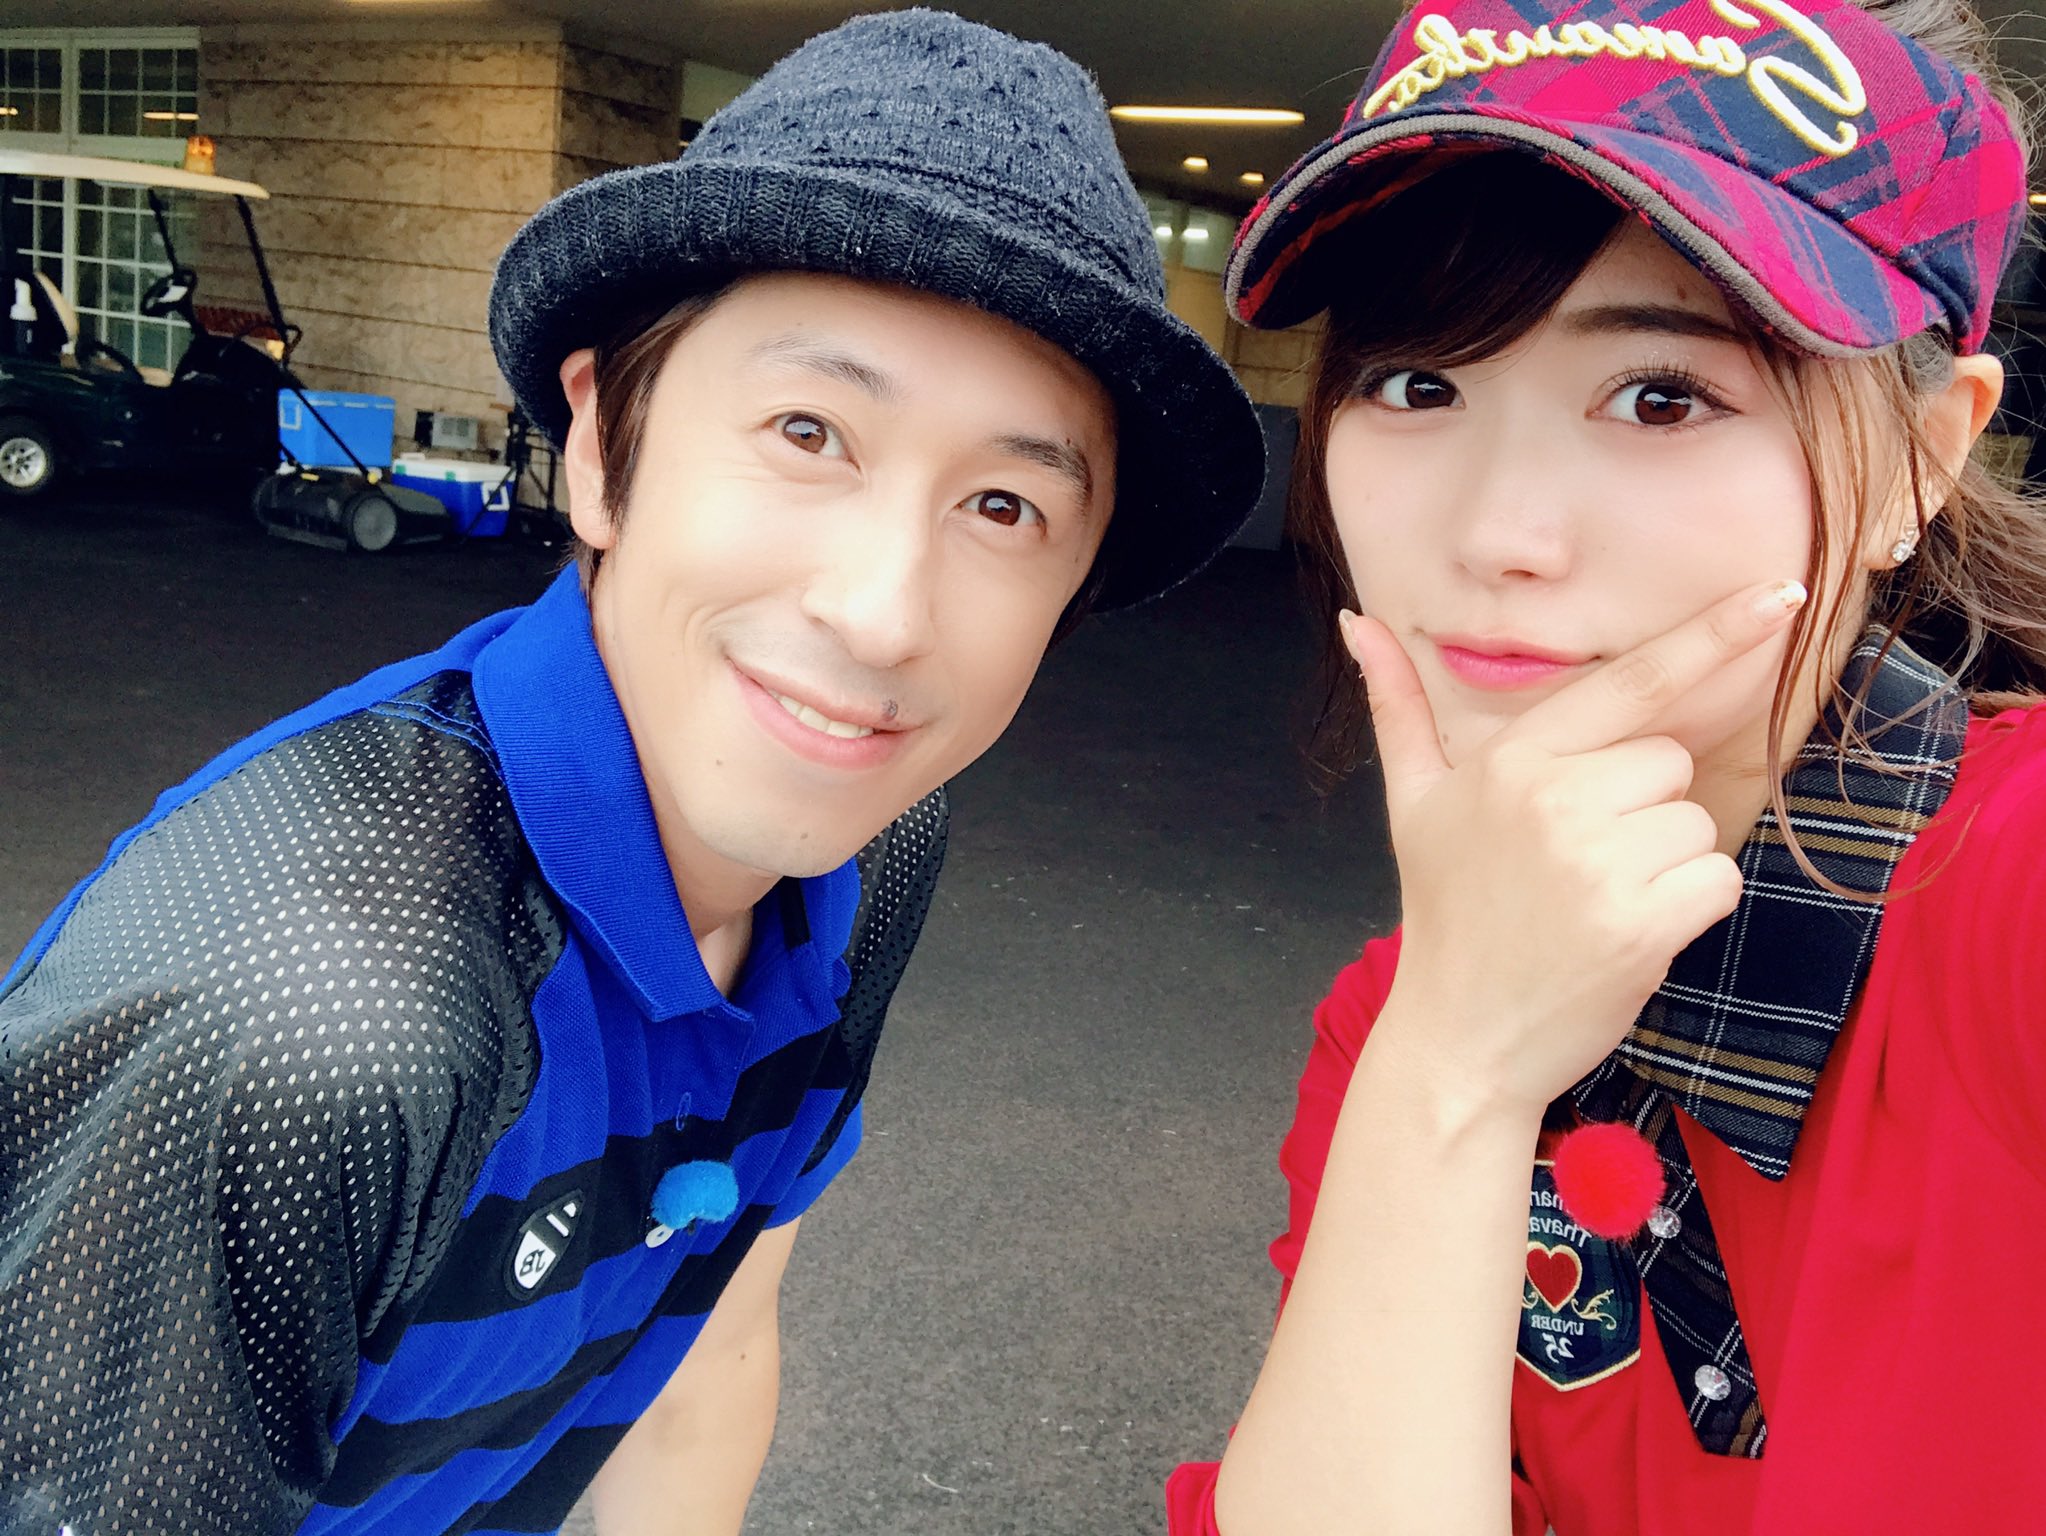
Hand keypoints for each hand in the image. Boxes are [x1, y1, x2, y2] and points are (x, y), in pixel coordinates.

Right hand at [1346, 579, 1805, 1113]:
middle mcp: (1555, 799)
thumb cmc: (1446, 915)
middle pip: (1668, 761)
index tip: (1783, 592)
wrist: (1459, 1040)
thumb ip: (1396, 707)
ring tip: (1594, 901)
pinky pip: (1716, 879)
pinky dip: (1687, 908)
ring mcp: (1599, 862)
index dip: (1714, 634)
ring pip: (1693, 822)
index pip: (1632, 682)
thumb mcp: (1412, 802)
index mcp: (1511, 760)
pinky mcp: (1641, 922)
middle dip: (1641, 806)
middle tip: (1575, 863)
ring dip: (1663, 863)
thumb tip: (1353, 622)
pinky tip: (1626, 932)